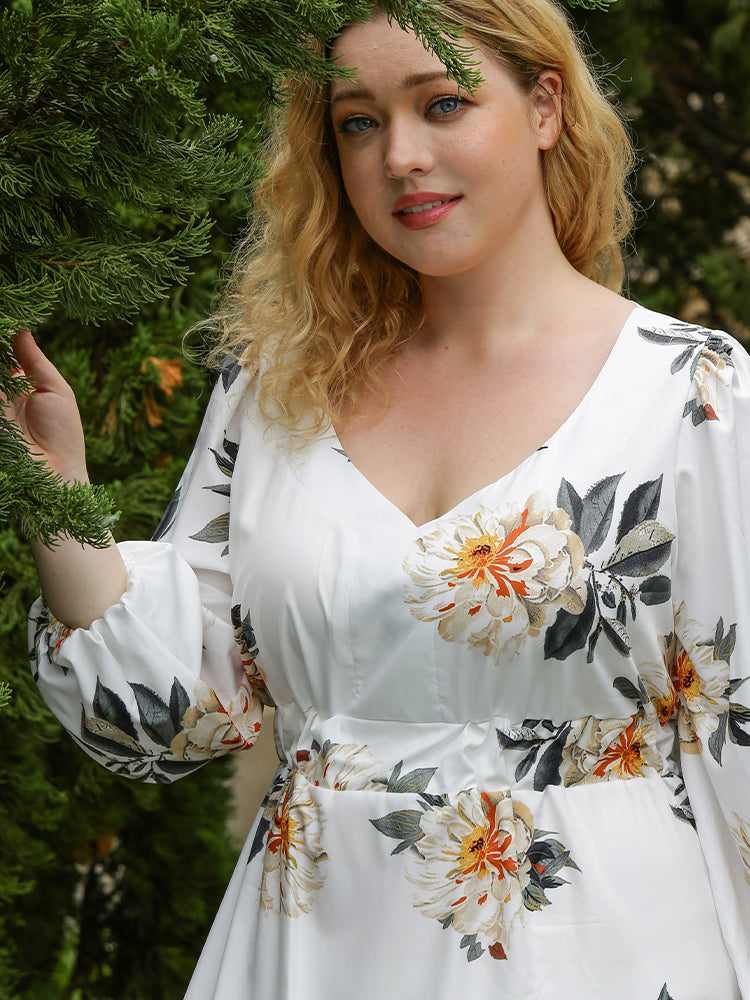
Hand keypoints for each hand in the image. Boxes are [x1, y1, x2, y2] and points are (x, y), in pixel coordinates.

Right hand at [3, 329, 88, 483]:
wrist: (54, 476)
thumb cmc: (63, 435)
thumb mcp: (55, 389)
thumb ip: (34, 359)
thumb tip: (21, 326)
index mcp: (19, 383)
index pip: (6, 351)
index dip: (6, 332)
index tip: (9, 309)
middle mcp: (1, 390)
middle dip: (1, 337)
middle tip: (6, 315)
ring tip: (6, 341)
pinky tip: (4, 376)